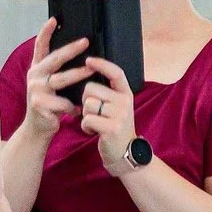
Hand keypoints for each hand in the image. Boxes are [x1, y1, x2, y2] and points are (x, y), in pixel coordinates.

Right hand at [21, 19, 91, 140]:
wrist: (38, 128)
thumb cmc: (49, 104)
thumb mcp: (50, 85)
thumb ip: (58, 72)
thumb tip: (82, 57)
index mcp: (37, 69)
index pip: (40, 46)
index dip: (46, 32)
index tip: (54, 20)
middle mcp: (34, 76)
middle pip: (54, 59)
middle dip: (71, 49)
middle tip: (85, 42)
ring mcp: (36, 90)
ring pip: (61, 79)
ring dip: (78, 75)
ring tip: (91, 70)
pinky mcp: (40, 104)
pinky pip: (64, 103)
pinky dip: (73, 107)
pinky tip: (77, 112)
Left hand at [79, 56, 140, 175]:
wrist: (124, 152)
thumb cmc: (113, 126)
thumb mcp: (116, 106)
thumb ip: (107, 92)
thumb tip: (87, 71)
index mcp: (126, 94)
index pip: (116, 73)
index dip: (102, 64)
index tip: (88, 59)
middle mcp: (125, 102)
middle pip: (91, 88)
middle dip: (85, 100)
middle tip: (95, 113)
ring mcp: (120, 115)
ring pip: (87, 104)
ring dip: (85, 114)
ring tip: (96, 122)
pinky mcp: (112, 128)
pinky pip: (87, 119)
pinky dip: (85, 126)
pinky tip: (94, 131)